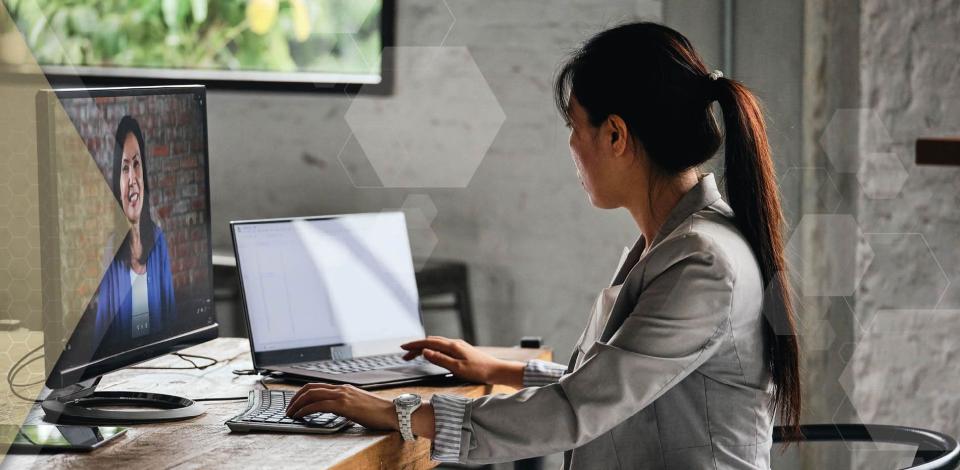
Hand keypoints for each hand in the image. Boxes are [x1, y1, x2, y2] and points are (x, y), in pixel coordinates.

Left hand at [285, 383, 396, 430]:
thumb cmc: (378, 413)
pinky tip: (300, 416)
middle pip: (310, 388)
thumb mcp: (358, 406)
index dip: (302, 393)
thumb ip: (346, 405)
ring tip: (290, 413)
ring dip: (297, 404)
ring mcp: (343, 395)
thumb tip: (336, 411)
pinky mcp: (344, 405)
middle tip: (288, 409)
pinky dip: (305, 410)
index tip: (295, 403)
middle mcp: (341, 388)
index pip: (317, 386)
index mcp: (344, 388)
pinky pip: (318, 405)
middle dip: (295, 398)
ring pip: (312, 394)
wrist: (392, 413)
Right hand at [401, 336, 524, 386]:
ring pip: (436, 344)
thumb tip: (425, 352)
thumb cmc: (479, 371)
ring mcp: (458, 346)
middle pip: (431, 342)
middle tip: (405, 355)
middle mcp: (454, 343)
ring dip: (424, 349)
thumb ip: (440, 359)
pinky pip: (442, 347)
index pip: (429, 342)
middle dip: (416, 347)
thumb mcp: (457, 368)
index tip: (403, 347)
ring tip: (414, 356)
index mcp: (452, 346)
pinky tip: (431, 355)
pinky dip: (432, 350)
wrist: (496, 370)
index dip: (415, 345)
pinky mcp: (461, 351)